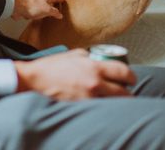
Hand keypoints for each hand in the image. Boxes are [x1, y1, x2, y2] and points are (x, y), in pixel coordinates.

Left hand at [12, 0, 64, 20]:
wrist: (18, 8)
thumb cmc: (31, 6)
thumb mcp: (47, 9)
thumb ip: (54, 12)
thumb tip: (60, 14)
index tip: (63, 0)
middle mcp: (40, 0)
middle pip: (49, 1)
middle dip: (54, 4)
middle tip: (58, 6)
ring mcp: (34, 4)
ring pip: (43, 6)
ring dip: (47, 9)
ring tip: (50, 13)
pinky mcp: (29, 9)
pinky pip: (37, 11)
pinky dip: (40, 14)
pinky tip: (40, 18)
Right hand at [14, 49, 135, 99]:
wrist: (33, 81)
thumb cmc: (51, 67)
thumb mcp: (74, 54)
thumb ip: (90, 56)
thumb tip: (100, 58)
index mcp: (94, 67)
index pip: (124, 72)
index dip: (131, 77)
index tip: (131, 79)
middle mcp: (94, 84)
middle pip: (124, 93)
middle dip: (128, 93)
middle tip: (126, 91)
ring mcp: (88, 99)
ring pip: (113, 104)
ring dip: (116, 103)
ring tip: (115, 100)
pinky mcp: (81, 109)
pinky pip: (99, 110)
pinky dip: (103, 109)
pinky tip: (101, 106)